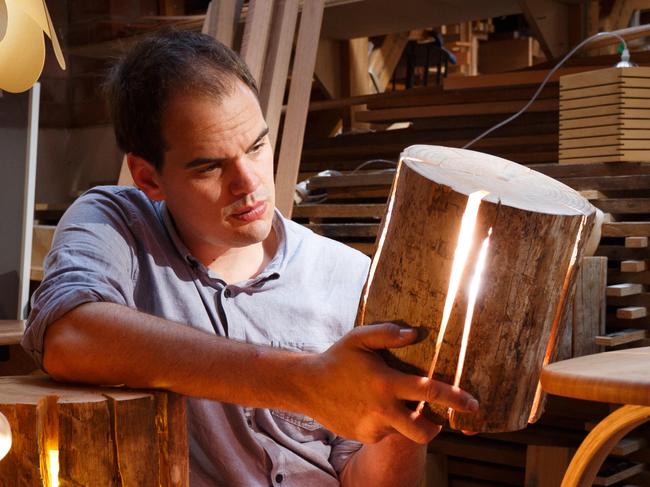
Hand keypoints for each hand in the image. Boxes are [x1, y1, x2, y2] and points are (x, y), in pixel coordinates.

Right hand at [301, 323, 478, 443]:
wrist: (307, 386)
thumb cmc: (337, 359)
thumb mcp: (359, 338)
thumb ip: (388, 333)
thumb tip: (416, 334)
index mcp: (386, 383)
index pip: (429, 392)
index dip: (455, 398)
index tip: (473, 404)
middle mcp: (382, 410)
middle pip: (423, 431)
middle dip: (438, 428)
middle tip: (441, 419)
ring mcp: (373, 427)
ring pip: (403, 431)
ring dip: (408, 421)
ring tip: (395, 402)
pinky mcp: (364, 437)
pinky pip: (386, 432)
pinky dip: (387, 422)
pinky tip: (372, 406)